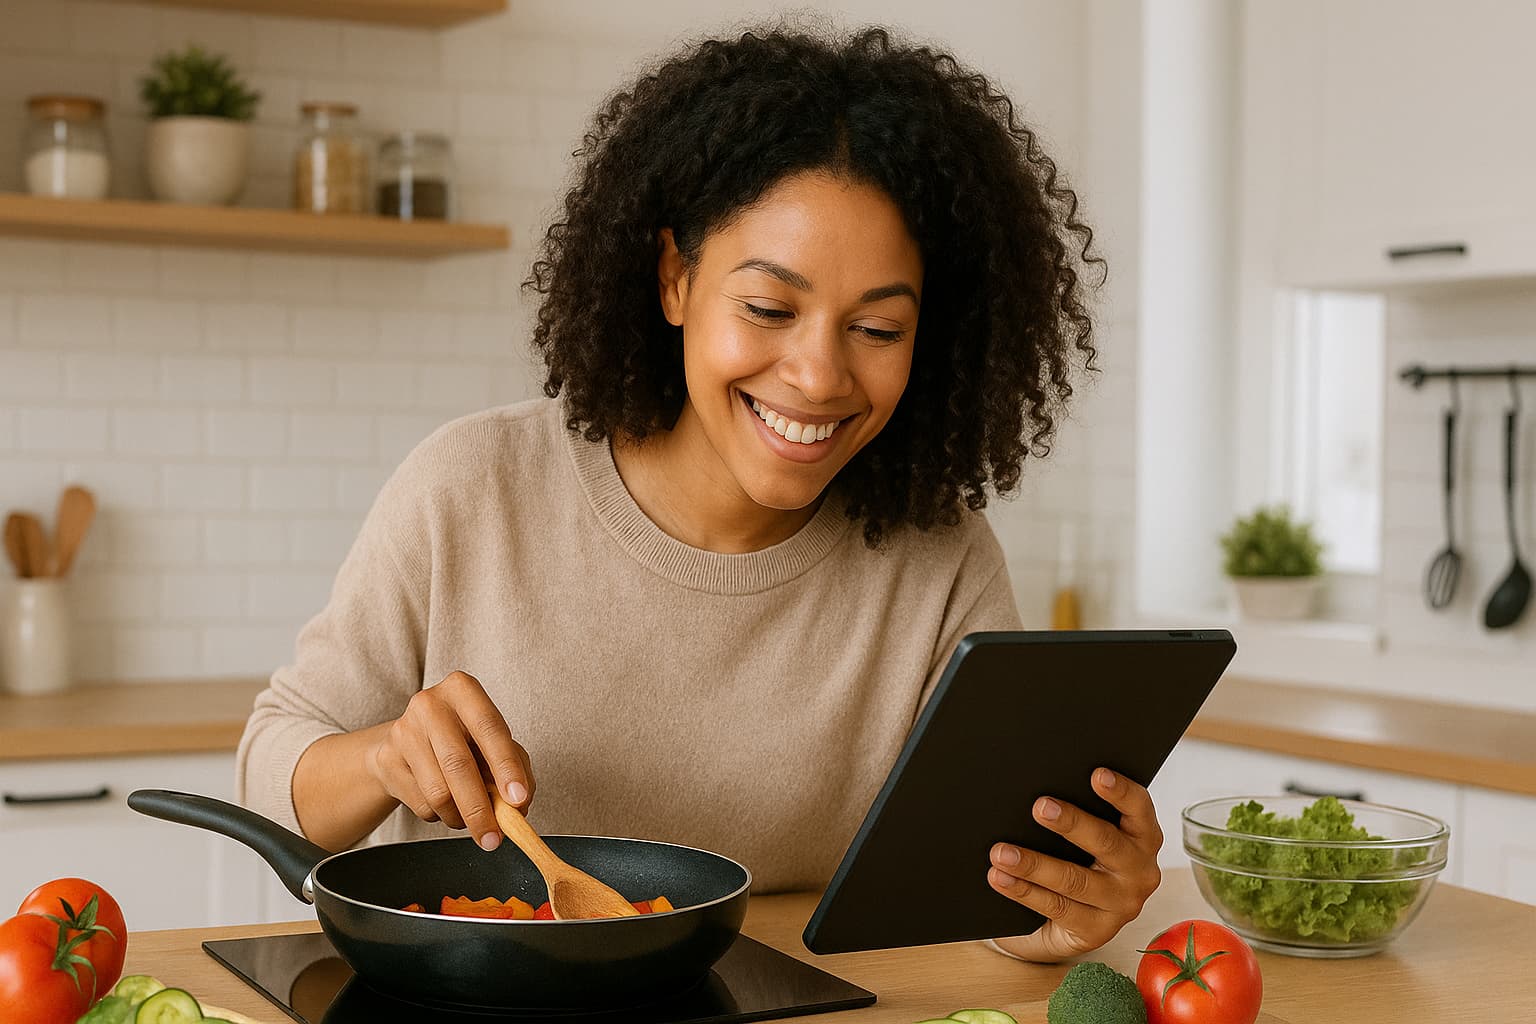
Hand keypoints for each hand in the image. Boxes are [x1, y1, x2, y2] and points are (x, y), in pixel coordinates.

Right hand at [363, 670, 535, 852]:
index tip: (518, 799)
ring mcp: (403, 731)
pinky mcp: (387, 759)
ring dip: (460, 816)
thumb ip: (515, 768)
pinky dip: (440, 815)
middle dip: (481, 808)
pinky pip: (421, 804)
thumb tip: (517, 806)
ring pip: (438, 792)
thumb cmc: (462, 740)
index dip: (507, 767)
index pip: (490, 729)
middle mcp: (430, 704)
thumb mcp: (494, 743)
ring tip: (469, 816)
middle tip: (494, 837)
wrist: (408, 741)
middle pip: (458, 765)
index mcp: (463, 689)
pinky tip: (443, 802)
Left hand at [985, 767, 1162, 962]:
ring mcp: (1121, 905)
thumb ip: (1077, 813)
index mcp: (1143, 837)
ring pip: (1075, 880)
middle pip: (1106, 843)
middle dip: (1070, 823)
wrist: (1066, 920)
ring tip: (1001, 852)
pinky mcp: (1097, 931)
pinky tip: (1001, 878)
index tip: (1096, 774)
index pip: (1139, 808)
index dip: (1120, 791)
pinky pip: (1057, 908)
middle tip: (1039, 807)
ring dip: (1034, 864)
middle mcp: (1140, 870)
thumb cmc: (1075, 859)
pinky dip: (1024, 891)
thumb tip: (1039, 793)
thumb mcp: (1084, 837)